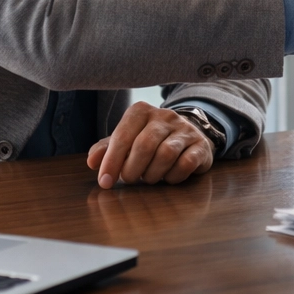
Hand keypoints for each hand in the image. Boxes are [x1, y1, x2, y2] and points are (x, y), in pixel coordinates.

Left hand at [86, 101, 214, 188]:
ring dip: (152, 174)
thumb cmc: (149, 141)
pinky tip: (168, 177)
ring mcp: (185, 130)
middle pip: (145, 145)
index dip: (111, 161)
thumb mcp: (126, 141)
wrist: (187, 136)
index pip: (123, 135)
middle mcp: (165, 116)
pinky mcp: (201, 145)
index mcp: (141, 111)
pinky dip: (173, 176)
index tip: (105, 182)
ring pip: (166, 154)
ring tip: (148, 178)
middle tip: (129, 179)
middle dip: (132, 169)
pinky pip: (186, 164)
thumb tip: (92, 162)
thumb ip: (107, 149)